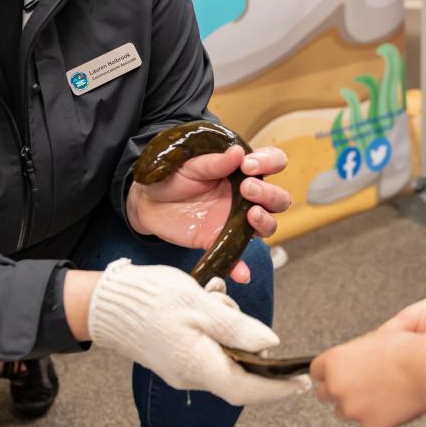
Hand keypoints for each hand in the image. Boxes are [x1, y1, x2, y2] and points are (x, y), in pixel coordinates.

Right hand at [87, 258, 309, 404]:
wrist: (105, 302)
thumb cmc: (150, 300)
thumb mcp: (200, 306)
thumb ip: (237, 327)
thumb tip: (271, 345)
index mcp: (199, 366)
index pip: (247, 389)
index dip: (277, 389)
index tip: (302, 384)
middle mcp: (191, 375)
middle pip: (237, 370)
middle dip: (246, 339)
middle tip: (231, 305)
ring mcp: (180, 368)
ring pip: (222, 353)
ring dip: (227, 325)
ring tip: (211, 294)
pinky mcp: (173, 356)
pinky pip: (205, 346)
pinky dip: (213, 325)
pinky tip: (204, 299)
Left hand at [126, 144, 289, 283]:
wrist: (147, 200)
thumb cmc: (172, 176)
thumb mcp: (191, 164)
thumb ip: (214, 162)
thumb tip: (237, 153)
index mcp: (241, 170)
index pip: (272, 162)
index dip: (269, 162)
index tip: (248, 165)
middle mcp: (245, 196)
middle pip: (277, 199)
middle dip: (269, 194)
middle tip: (246, 189)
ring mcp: (235, 220)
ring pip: (267, 225)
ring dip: (266, 222)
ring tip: (251, 216)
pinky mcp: (219, 241)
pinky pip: (236, 257)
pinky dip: (241, 267)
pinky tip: (242, 273)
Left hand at [311, 329, 425, 426]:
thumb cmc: (403, 351)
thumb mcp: (371, 342)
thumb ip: (352, 356)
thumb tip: (347, 361)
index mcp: (334, 362)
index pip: (316, 372)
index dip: (329, 372)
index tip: (336, 374)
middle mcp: (337, 387)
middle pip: (325, 395)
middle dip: (339, 391)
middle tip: (359, 386)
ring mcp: (352, 410)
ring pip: (344, 413)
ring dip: (356, 406)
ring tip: (380, 394)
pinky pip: (368, 425)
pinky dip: (377, 418)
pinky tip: (392, 404)